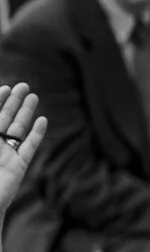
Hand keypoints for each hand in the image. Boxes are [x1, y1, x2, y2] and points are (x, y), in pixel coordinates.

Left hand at [0, 84, 46, 216]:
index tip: (6, 87)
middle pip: (5, 118)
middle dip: (14, 102)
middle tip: (24, 86)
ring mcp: (7, 155)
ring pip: (18, 129)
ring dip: (26, 112)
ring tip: (34, 96)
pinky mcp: (19, 166)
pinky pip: (30, 146)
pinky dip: (37, 133)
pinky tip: (43, 121)